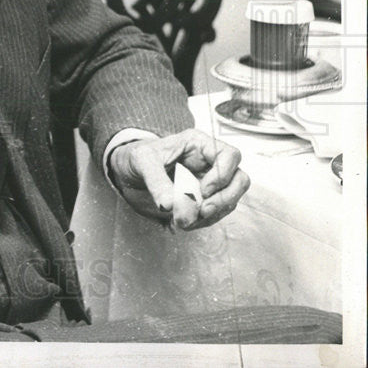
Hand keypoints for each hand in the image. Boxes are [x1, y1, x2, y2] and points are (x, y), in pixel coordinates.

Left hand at [108, 129, 249, 229]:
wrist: (128, 172)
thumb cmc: (137, 158)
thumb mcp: (142, 162)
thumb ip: (156, 181)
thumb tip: (170, 205)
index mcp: (199, 144)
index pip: (230, 155)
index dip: (223, 174)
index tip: (203, 190)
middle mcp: (209, 162)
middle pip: (239, 180)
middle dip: (224, 199)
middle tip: (202, 211)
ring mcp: (209, 182)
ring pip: (230, 200)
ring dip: (212, 215)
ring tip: (185, 221)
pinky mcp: (204, 199)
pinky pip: (215, 213)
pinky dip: (203, 222)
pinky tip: (184, 223)